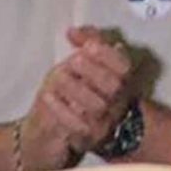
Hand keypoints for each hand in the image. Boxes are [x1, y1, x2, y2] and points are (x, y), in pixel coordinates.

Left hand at [25, 28, 134, 160]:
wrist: (71, 130)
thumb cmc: (81, 90)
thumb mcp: (87, 64)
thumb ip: (85, 43)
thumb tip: (72, 32)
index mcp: (121, 81)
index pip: (123, 67)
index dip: (107, 54)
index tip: (88, 45)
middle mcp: (117, 102)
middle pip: (113, 86)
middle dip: (94, 70)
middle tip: (74, 60)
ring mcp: (104, 122)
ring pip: (97, 106)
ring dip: (76, 88)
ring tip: (57, 77)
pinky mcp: (88, 138)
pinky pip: (77, 124)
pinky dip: (61, 109)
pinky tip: (47, 96)